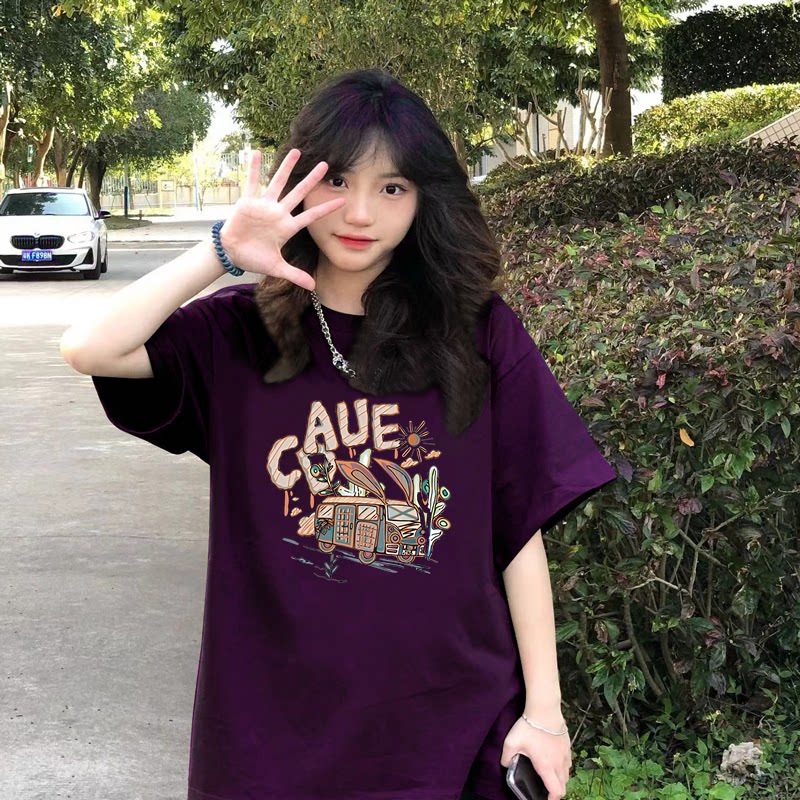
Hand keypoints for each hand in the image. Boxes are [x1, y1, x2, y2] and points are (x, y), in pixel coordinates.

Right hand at [217, 148, 344, 288]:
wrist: (233, 253)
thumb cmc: (255, 258)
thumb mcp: (276, 268)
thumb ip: (295, 275)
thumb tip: (314, 288)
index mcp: (287, 227)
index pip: (311, 217)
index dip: (326, 209)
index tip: (342, 200)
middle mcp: (278, 213)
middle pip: (298, 193)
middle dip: (311, 180)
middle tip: (325, 165)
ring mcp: (264, 205)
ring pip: (278, 182)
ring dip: (286, 167)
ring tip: (296, 151)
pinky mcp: (248, 202)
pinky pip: (252, 182)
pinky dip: (254, 168)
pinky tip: (257, 153)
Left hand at [500, 715, 571, 799]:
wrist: (544, 708)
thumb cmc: (529, 727)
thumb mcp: (511, 742)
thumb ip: (506, 757)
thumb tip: (506, 764)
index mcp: (546, 766)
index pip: (556, 791)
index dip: (552, 799)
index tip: (545, 799)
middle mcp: (558, 763)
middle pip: (563, 785)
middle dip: (556, 790)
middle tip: (546, 789)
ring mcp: (565, 754)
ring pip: (567, 773)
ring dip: (560, 778)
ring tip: (550, 775)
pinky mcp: (567, 744)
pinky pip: (568, 761)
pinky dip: (563, 766)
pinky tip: (555, 760)